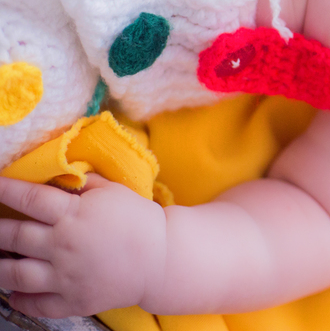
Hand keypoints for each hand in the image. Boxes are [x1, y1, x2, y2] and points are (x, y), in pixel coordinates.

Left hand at [0, 175, 165, 318]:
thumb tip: (60, 176)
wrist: (164, 258)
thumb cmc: (139, 221)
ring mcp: (65, 276)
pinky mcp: (73, 300)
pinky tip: (13, 294)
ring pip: (15, 274)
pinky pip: (37, 304)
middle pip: (15, 236)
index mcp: (74, 215)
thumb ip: (84, 183)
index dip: (6, 190)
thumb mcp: (114, 192)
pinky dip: (20, 301)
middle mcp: (64, 245)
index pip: (30, 198)